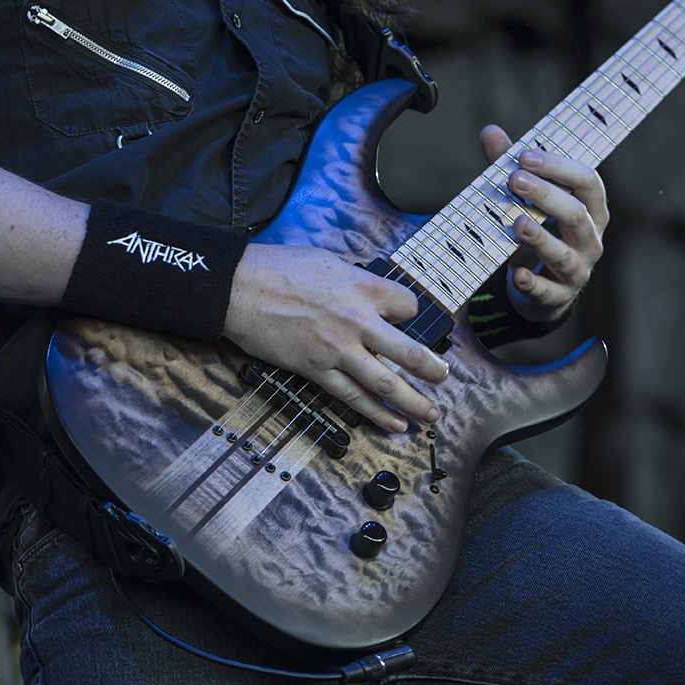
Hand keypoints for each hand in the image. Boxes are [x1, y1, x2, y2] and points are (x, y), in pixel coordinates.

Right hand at [223, 243, 449, 433]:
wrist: (240, 288)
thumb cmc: (278, 268)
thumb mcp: (327, 261)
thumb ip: (354, 280)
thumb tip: (368, 294)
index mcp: (361, 287)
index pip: (407, 306)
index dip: (411, 313)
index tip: (407, 320)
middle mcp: (356, 320)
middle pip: (409, 351)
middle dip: (433, 370)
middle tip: (444, 378)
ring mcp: (338, 350)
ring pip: (387, 383)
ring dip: (414, 403)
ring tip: (431, 415)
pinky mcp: (317, 370)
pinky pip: (354, 397)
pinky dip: (376, 413)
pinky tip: (393, 423)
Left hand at [480, 125, 608, 321]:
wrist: (542, 286)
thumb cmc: (539, 229)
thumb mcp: (526, 199)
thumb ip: (510, 167)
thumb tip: (490, 132)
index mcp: (590, 209)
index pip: (588, 182)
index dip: (558, 166)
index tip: (524, 156)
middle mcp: (591, 239)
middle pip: (577, 214)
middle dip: (547, 195)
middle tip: (515, 180)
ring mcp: (577, 270)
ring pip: (564, 254)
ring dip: (540, 237)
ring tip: (516, 222)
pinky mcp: (558, 296)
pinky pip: (548, 291)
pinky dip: (532, 283)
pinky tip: (516, 274)